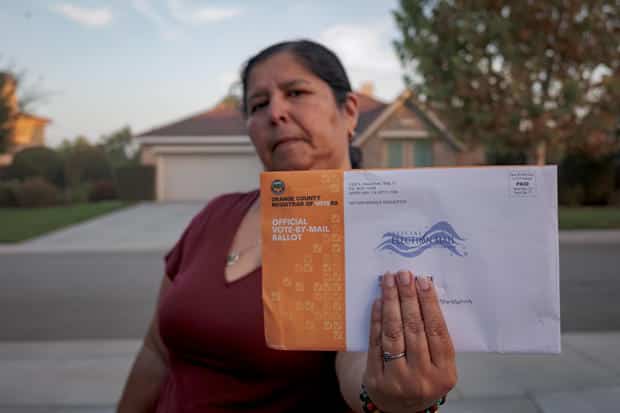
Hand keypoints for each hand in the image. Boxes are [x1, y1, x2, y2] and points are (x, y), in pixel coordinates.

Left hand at [363, 270, 456, 412]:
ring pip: (394, 334)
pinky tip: (378, 302)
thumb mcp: (438, 364)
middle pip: (415, 329)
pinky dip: (376, 319)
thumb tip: (422, 293)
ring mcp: (398, 380)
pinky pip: (375, 342)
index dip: (430, 304)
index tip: (422, 281)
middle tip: (403, 274)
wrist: (399, 407)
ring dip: (391, 303)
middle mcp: (423, 378)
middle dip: (408, 297)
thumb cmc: (421, 378)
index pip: (438, 331)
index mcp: (445, 373)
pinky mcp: (376, 379)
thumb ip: (434, 337)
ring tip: (389, 282)